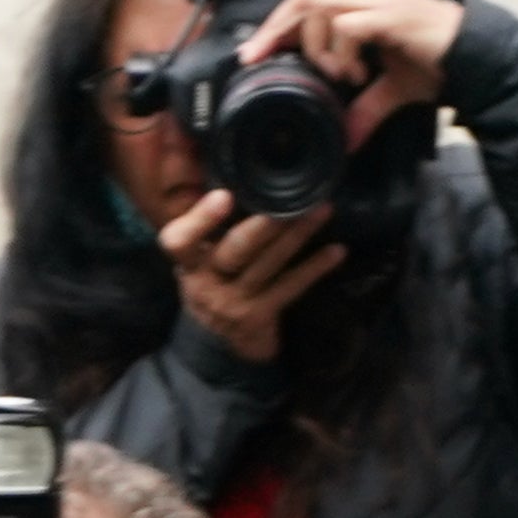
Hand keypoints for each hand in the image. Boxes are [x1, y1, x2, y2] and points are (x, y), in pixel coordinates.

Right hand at [162, 185, 346, 364]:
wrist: (218, 342)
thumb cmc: (211, 282)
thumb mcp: (196, 257)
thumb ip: (204, 224)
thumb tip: (228, 175)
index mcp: (188, 262)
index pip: (180, 241)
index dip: (200, 219)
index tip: (225, 195)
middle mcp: (207, 283)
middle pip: (236, 250)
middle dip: (265, 225)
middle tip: (291, 201)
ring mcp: (235, 302)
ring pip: (269, 264)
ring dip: (298, 235)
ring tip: (322, 211)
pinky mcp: (260, 316)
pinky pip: (290, 287)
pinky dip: (314, 267)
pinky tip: (337, 252)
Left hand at [239, 0, 465, 150]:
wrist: (480, 60)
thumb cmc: (440, 65)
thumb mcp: (393, 91)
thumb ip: (365, 109)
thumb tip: (346, 140)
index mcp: (364, 4)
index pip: (308, 1)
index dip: (279, 25)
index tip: (257, 54)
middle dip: (277, 28)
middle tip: (258, 58)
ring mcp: (380, 1)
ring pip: (321, 5)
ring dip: (315, 44)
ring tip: (334, 74)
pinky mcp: (392, 15)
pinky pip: (349, 26)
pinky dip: (342, 52)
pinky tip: (355, 74)